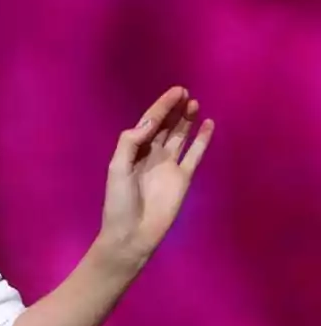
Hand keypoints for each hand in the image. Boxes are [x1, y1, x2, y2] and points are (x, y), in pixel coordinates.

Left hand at [99, 86, 214, 268]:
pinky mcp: (183, 178)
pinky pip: (195, 155)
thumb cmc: (119, 203)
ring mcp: (169, 166)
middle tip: (185, 93)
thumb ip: (130, 143)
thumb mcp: (117, 168)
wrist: (132, 234)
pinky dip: (202, 140)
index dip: (161, 106)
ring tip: (194, 103)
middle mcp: (152, 155)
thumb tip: (149, 122)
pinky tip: (208, 124)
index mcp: (134, 151)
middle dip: (174, 109)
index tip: (175, 91)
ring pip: (181, 136)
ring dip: (187, 120)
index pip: (150, 122)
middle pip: (166, 126)